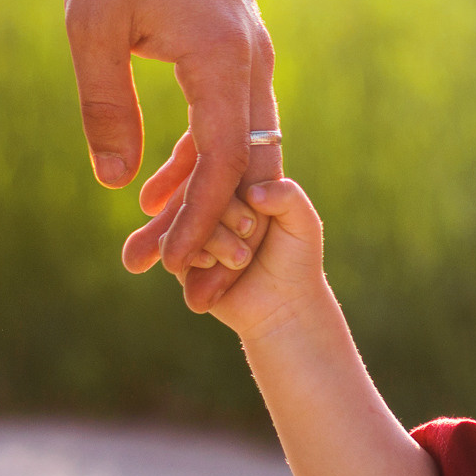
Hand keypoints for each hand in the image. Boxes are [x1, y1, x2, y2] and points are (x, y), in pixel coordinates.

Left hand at [67, 0, 279, 311]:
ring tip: (170, 246)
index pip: (225, 158)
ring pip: (247, 146)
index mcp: (222, 58)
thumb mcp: (93, 28)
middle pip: (251, 165)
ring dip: (213, 196)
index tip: (179, 262)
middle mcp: (253, 62)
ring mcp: (254, 55)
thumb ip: (106, 107)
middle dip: (222, 227)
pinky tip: (162, 184)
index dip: (204, 216)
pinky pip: (235, 118)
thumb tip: (116, 183)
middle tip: (194, 284)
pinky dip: (208, 157)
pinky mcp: (241, 49)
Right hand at [146, 175, 327, 341]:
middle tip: (250, 233)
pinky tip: (214, 264)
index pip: (224, 169)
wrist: (284, 305)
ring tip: (242, 258)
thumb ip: (287, 196)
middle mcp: (215, 205)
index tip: (256, 220)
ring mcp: (197, 230)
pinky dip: (195, 254)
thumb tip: (252, 191)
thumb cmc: (296, 259)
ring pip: (185, 218)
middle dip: (226, 215)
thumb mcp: (303, 222)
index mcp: (241, 187)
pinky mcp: (184, 256)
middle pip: (200, 191)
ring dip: (214, 238)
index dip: (235, 193)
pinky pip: (171, 245)